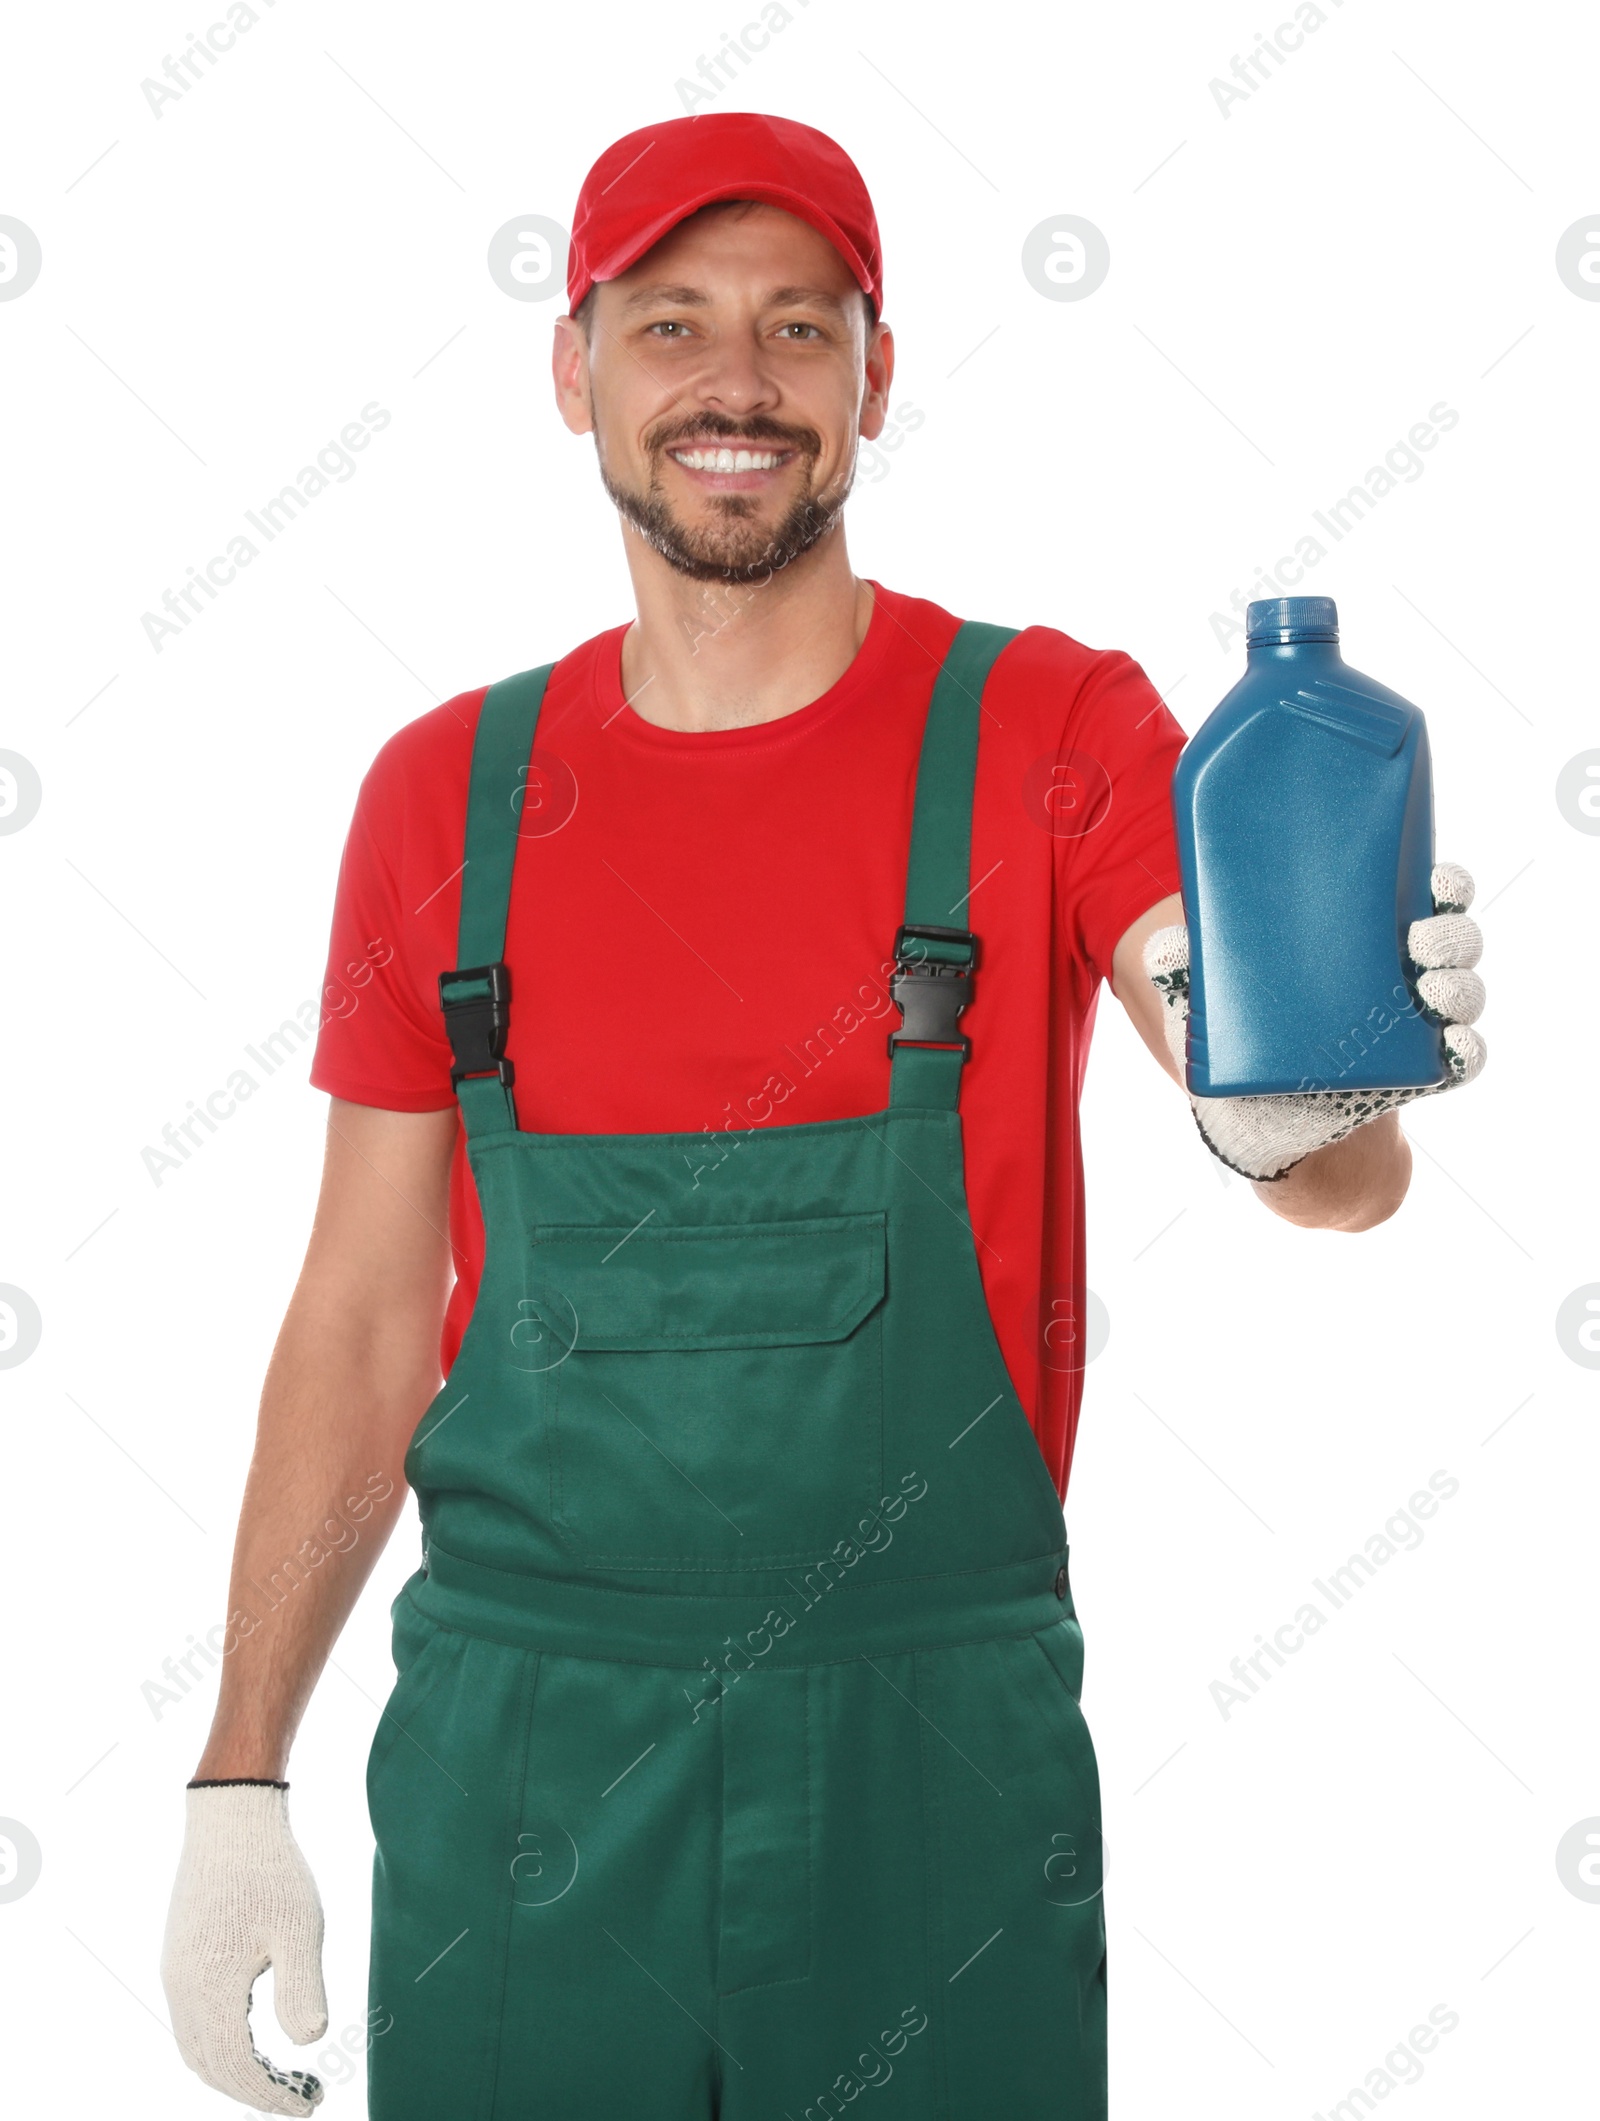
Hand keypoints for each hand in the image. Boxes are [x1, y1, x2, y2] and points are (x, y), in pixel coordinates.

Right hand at [162, 1783, 326, 2112]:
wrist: (232, 1816)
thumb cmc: (271, 1869)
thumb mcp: (299, 1929)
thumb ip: (301, 1988)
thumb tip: (310, 2042)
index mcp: (209, 1988)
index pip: (237, 2069)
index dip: (273, 2096)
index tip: (312, 2104)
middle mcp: (183, 1988)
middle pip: (212, 2068)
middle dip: (255, 2092)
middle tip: (303, 2096)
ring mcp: (176, 1972)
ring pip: (197, 2048)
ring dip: (237, 2072)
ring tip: (285, 2075)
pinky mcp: (180, 1957)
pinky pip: (194, 2021)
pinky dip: (223, 2044)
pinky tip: (258, 2035)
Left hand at [1142, 860, 1487, 1181]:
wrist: (1265, 1126)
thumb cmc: (1245, 1043)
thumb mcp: (1212, 1003)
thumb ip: (1186, 971)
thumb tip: (1162, 942)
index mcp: (1362, 941)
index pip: (1421, 896)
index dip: (1444, 882)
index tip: (1436, 876)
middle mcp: (1400, 976)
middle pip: (1452, 939)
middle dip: (1450, 932)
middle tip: (1420, 938)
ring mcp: (1417, 1026)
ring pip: (1464, 992)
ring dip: (1460, 986)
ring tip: (1432, 988)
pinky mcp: (1421, 1076)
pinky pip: (1465, 1060)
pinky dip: (1468, 1050)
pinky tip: (1452, 1043)